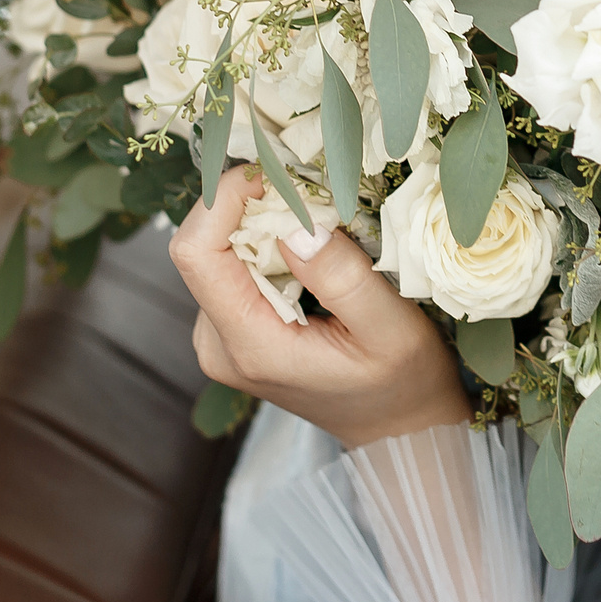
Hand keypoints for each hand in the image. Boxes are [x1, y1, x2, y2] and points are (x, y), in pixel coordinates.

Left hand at [168, 164, 470, 448]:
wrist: (397, 430)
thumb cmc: (403, 383)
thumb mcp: (392, 330)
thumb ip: (342, 278)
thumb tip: (294, 223)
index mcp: (250, 346)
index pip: (197, 254)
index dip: (225, 199)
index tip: (275, 172)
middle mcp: (218, 344)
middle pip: (203, 247)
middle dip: (249, 206)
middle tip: (309, 190)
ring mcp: (219, 339)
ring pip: (215, 252)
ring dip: (259, 223)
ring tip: (317, 224)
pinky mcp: (230, 330)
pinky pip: (230, 267)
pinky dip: (263, 243)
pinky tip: (307, 251)